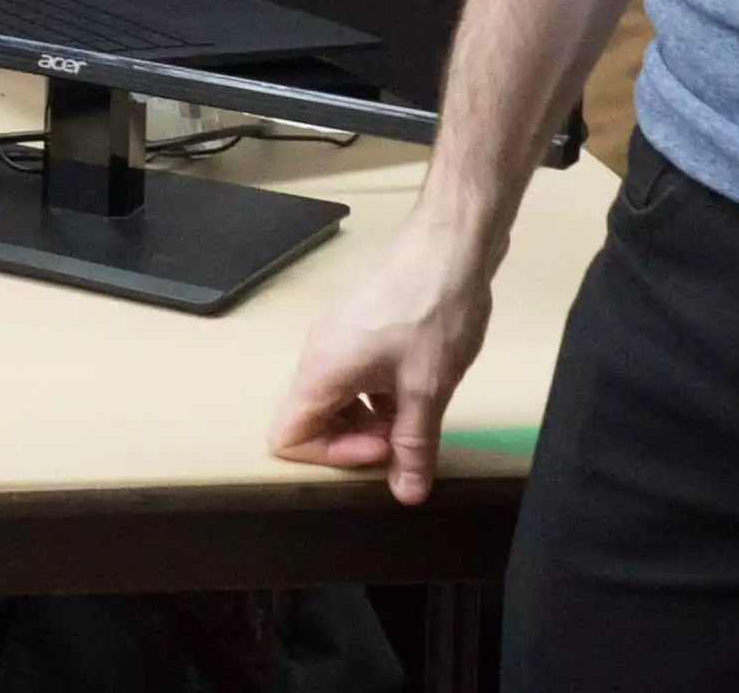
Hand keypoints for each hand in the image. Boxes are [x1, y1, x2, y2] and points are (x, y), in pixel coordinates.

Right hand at [265, 218, 495, 504]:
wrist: (450, 246)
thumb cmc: (432, 311)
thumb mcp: (427, 389)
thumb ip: (413, 446)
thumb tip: (407, 493)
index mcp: (321, 370)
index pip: (287, 437)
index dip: (332, 456)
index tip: (382, 448)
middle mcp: (319, 355)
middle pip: (310, 420)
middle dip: (354, 441)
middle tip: (403, 439)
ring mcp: (339, 340)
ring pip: (336, 401)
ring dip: (370, 421)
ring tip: (416, 416)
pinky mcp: (361, 331)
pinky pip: (354, 379)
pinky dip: (380, 397)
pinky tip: (420, 389)